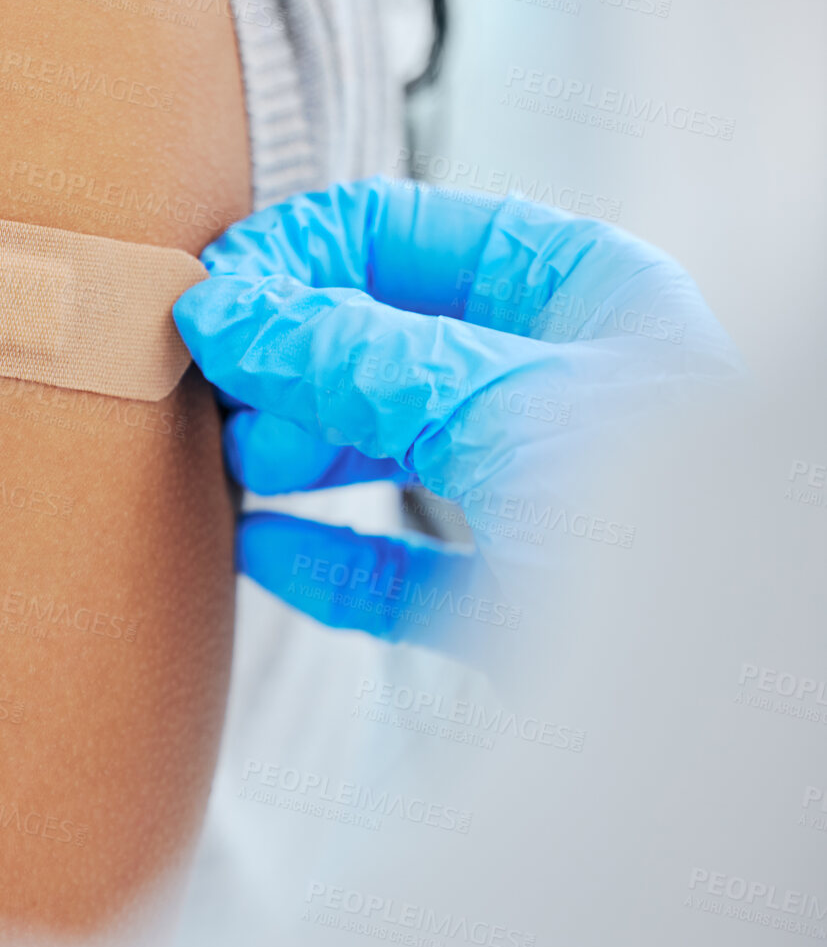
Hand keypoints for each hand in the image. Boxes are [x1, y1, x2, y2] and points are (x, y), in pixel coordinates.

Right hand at [174, 176, 740, 654]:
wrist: (733, 713)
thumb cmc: (681, 538)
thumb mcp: (504, 408)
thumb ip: (354, 357)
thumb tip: (228, 312)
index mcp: (583, 296)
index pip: (404, 234)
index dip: (296, 255)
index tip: (211, 301)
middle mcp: (553, 385)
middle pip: (376, 339)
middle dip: (286, 360)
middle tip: (218, 395)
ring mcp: (528, 494)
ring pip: (379, 447)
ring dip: (295, 452)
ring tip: (240, 466)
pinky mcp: (505, 603)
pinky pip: (392, 566)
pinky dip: (322, 559)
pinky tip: (264, 551)